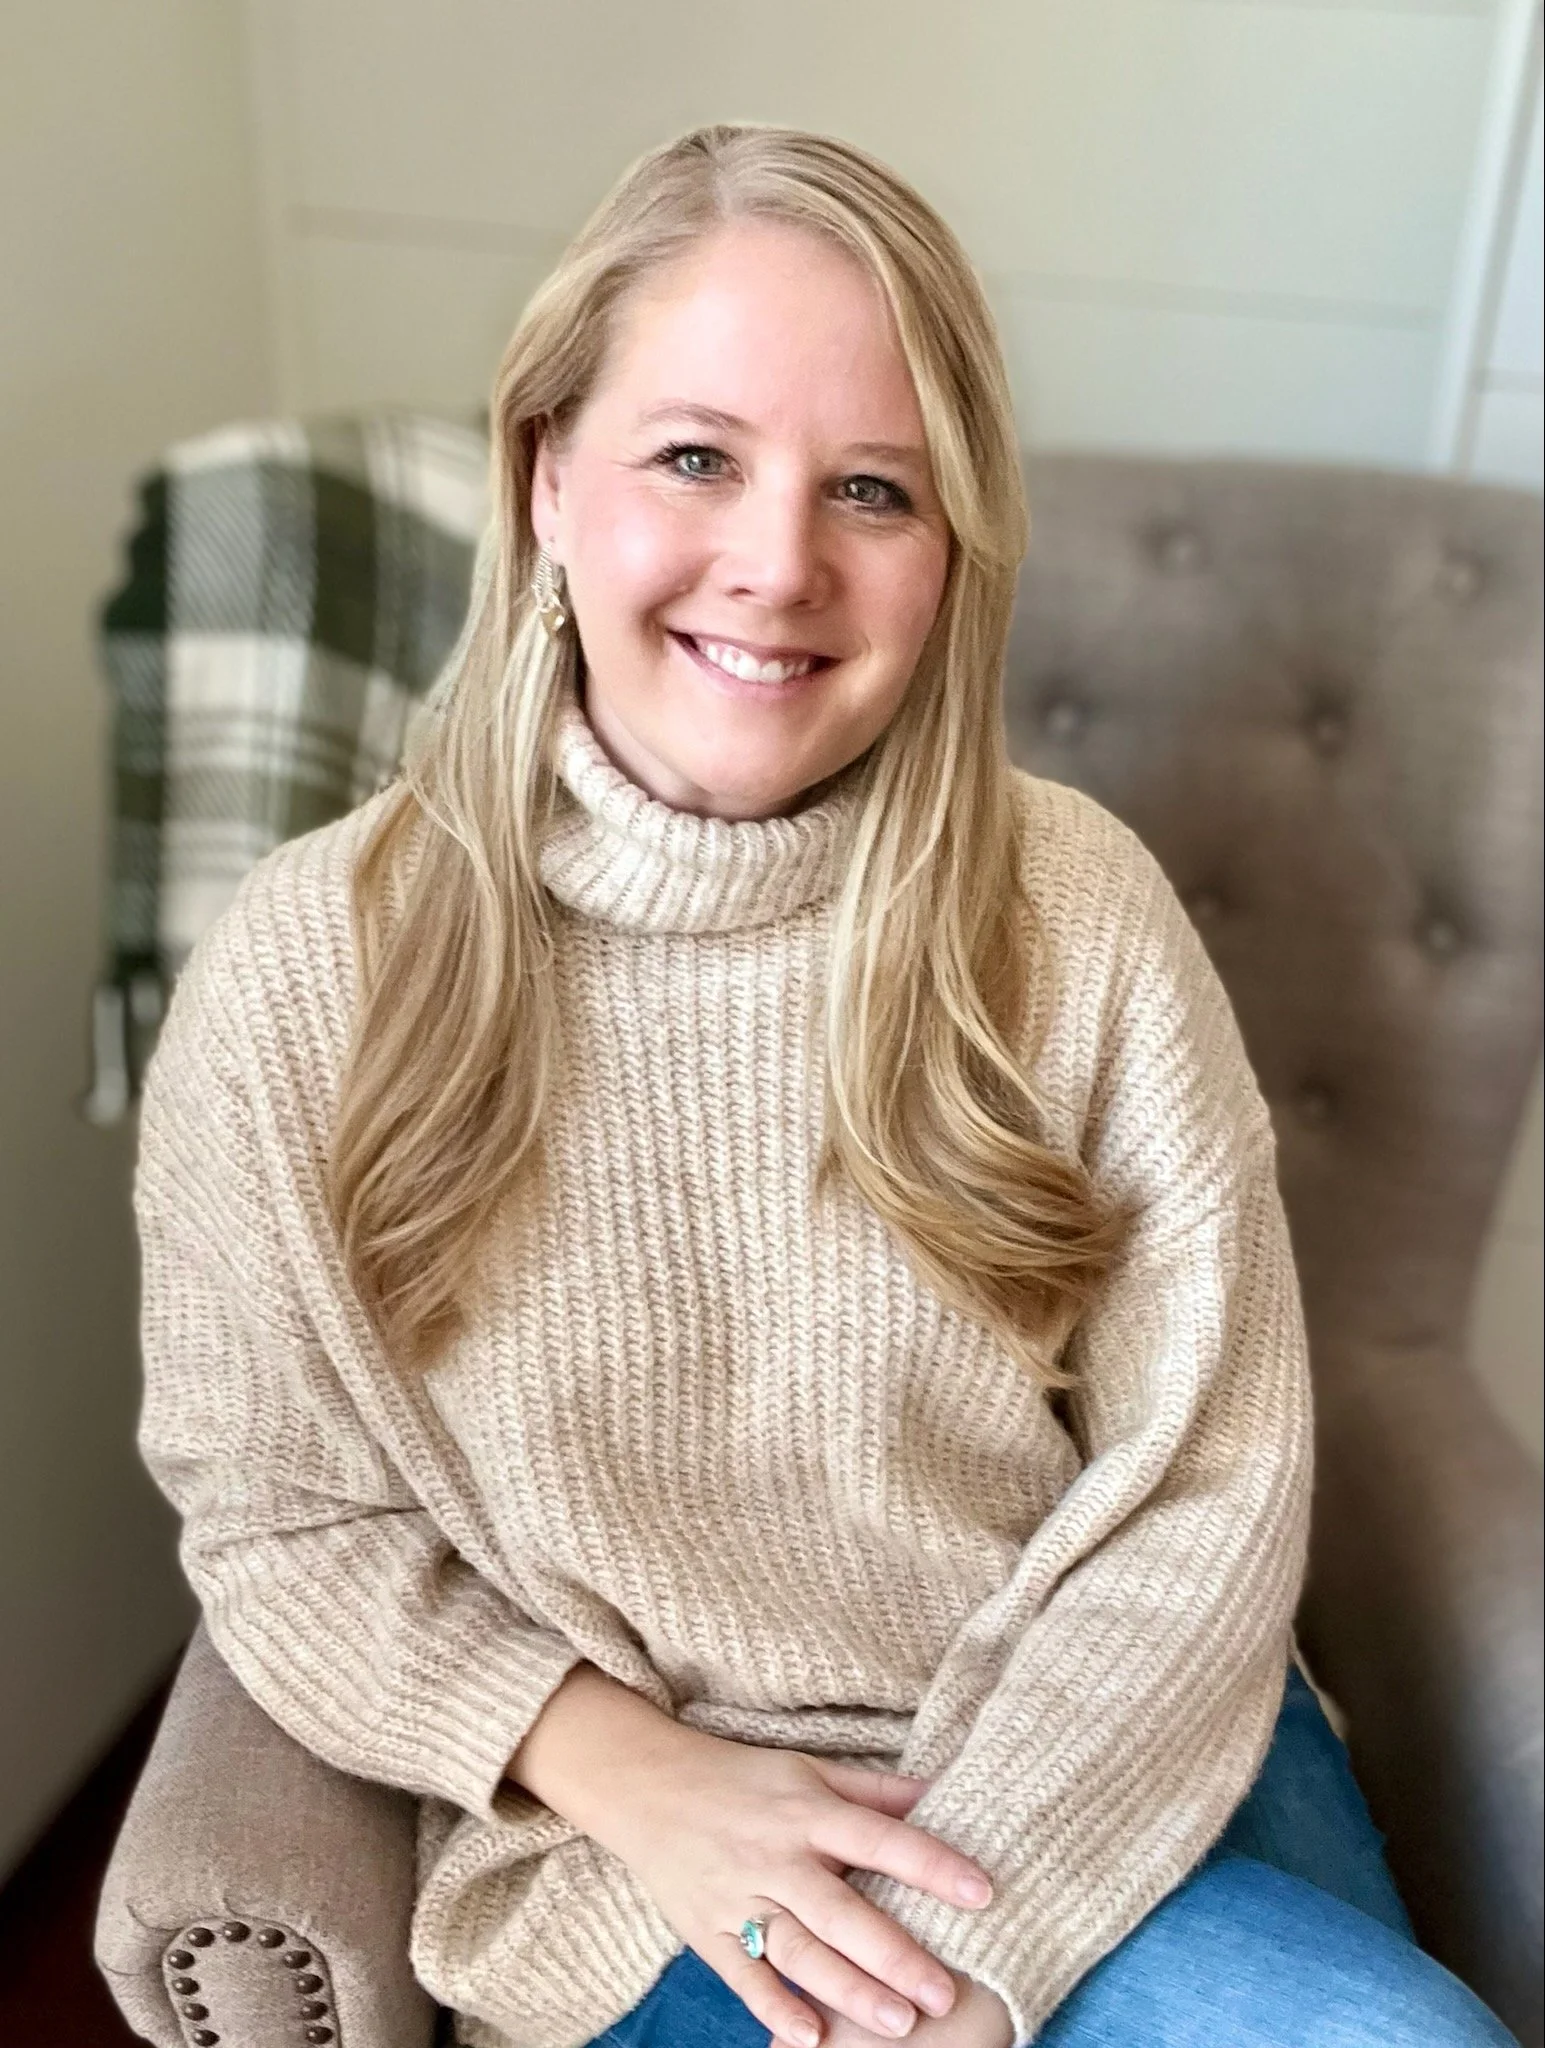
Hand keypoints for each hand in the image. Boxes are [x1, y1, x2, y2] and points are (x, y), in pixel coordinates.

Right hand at [508, 1664, 996, 2046]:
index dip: (932, 1864)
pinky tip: (812, 2036)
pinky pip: (746, 1976)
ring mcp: (740, 1896)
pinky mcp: (709, 1931)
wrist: (646, 1784)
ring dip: (849, 1989)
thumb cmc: (742, 1778)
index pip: (880, 1839)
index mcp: (809, 1811)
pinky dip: (776, 2007)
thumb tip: (943, 1795)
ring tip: (900, 2023)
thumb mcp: (809, 1769)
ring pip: (800, 1950)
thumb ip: (875, 1792)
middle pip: (842, 1910)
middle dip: (895, 1954)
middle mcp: (778, 1856)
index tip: (982, 1892)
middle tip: (944, 1993)